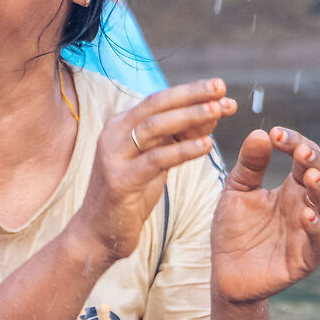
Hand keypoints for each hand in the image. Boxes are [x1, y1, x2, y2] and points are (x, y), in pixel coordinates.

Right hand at [74, 81, 231, 264]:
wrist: (98, 233)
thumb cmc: (131, 193)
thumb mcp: (155, 160)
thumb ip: (177, 137)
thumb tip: (212, 111)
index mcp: (121, 124)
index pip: (159, 99)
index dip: (190, 91)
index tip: (220, 87)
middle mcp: (113, 134)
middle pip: (157, 105)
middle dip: (192, 95)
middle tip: (221, 89)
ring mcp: (114, 156)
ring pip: (155, 127)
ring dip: (189, 117)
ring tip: (217, 111)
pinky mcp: (120, 180)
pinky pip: (156, 159)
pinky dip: (183, 150)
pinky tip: (206, 144)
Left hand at [210, 127, 319, 305]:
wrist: (225, 274)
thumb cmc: (234, 230)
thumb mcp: (236, 191)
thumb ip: (249, 165)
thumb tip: (260, 133)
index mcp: (292, 188)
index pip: (305, 158)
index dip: (295, 142)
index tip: (275, 133)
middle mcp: (306, 206)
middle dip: (318, 163)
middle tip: (302, 151)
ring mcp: (308, 233)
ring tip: (310, 178)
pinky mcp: (304, 260)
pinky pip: (319, 243)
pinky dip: (316, 228)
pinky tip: (306, 214)